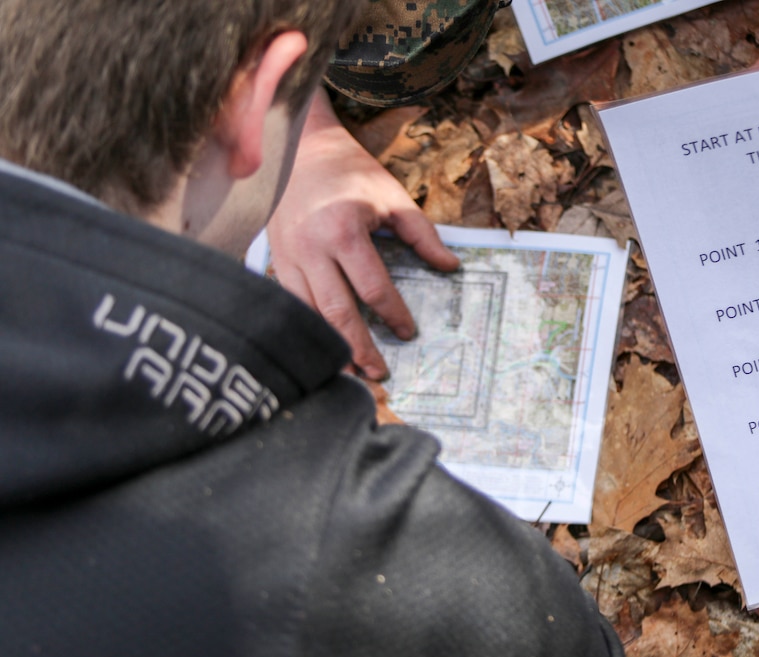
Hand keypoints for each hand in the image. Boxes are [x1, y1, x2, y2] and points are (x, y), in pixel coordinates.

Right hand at [268, 90, 459, 379]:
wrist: (300, 148)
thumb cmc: (350, 172)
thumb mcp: (392, 197)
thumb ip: (423, 234)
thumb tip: (450, 267)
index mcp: (343, 231)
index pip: (372, 288)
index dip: (393, 315)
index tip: (408, 332)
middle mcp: (311, 248)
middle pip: (337, 312)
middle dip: (359, 347)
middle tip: (380, 373)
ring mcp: (287, 256)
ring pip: (309, 314)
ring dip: (331, 347)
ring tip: (353, 372)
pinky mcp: (275, 260)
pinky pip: (291, 304)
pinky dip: (309, 329)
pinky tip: (324, 347)